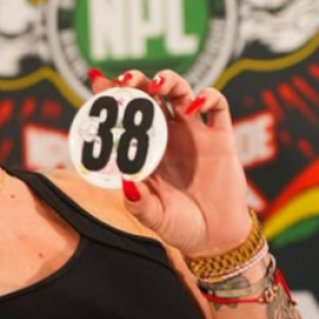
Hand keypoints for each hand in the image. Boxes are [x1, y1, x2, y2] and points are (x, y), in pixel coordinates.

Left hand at [89, 68, 251, 255]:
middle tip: (125, 81)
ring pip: (181, 92)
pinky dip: (207, 97)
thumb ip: (139, 203)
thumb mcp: (155, 217)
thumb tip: (125, 181)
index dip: (111, 96)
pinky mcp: (221, 137)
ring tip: (157, 85)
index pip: (125, 115)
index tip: (97, 83)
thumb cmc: (180, 226)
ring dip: (168, 81)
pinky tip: (194, 107)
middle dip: (137, 81)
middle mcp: (168, 135)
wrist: (216, 238)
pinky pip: (218, 105)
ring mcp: (194, 133)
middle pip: (150, 95)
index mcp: (146, 149)